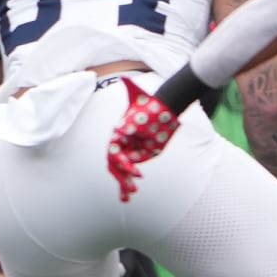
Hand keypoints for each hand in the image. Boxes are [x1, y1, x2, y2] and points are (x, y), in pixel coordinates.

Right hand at [108, 80, 181, 201]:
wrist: (161, 110)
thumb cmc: (150, 106)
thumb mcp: (140, 99)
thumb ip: (131, 91)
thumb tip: (123, 78)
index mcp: (118, 135)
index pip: (114, 154)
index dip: (124, 164)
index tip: (137, 173)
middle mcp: (120, 145)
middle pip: (115, 166)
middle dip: (123, 179)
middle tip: (133, 189)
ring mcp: (128, 152)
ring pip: (120, 173)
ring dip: (124, 185)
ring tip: (130, 196)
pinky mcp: (136, 157)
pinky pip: (128, 174)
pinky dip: (126, 186)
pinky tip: (127, 198)